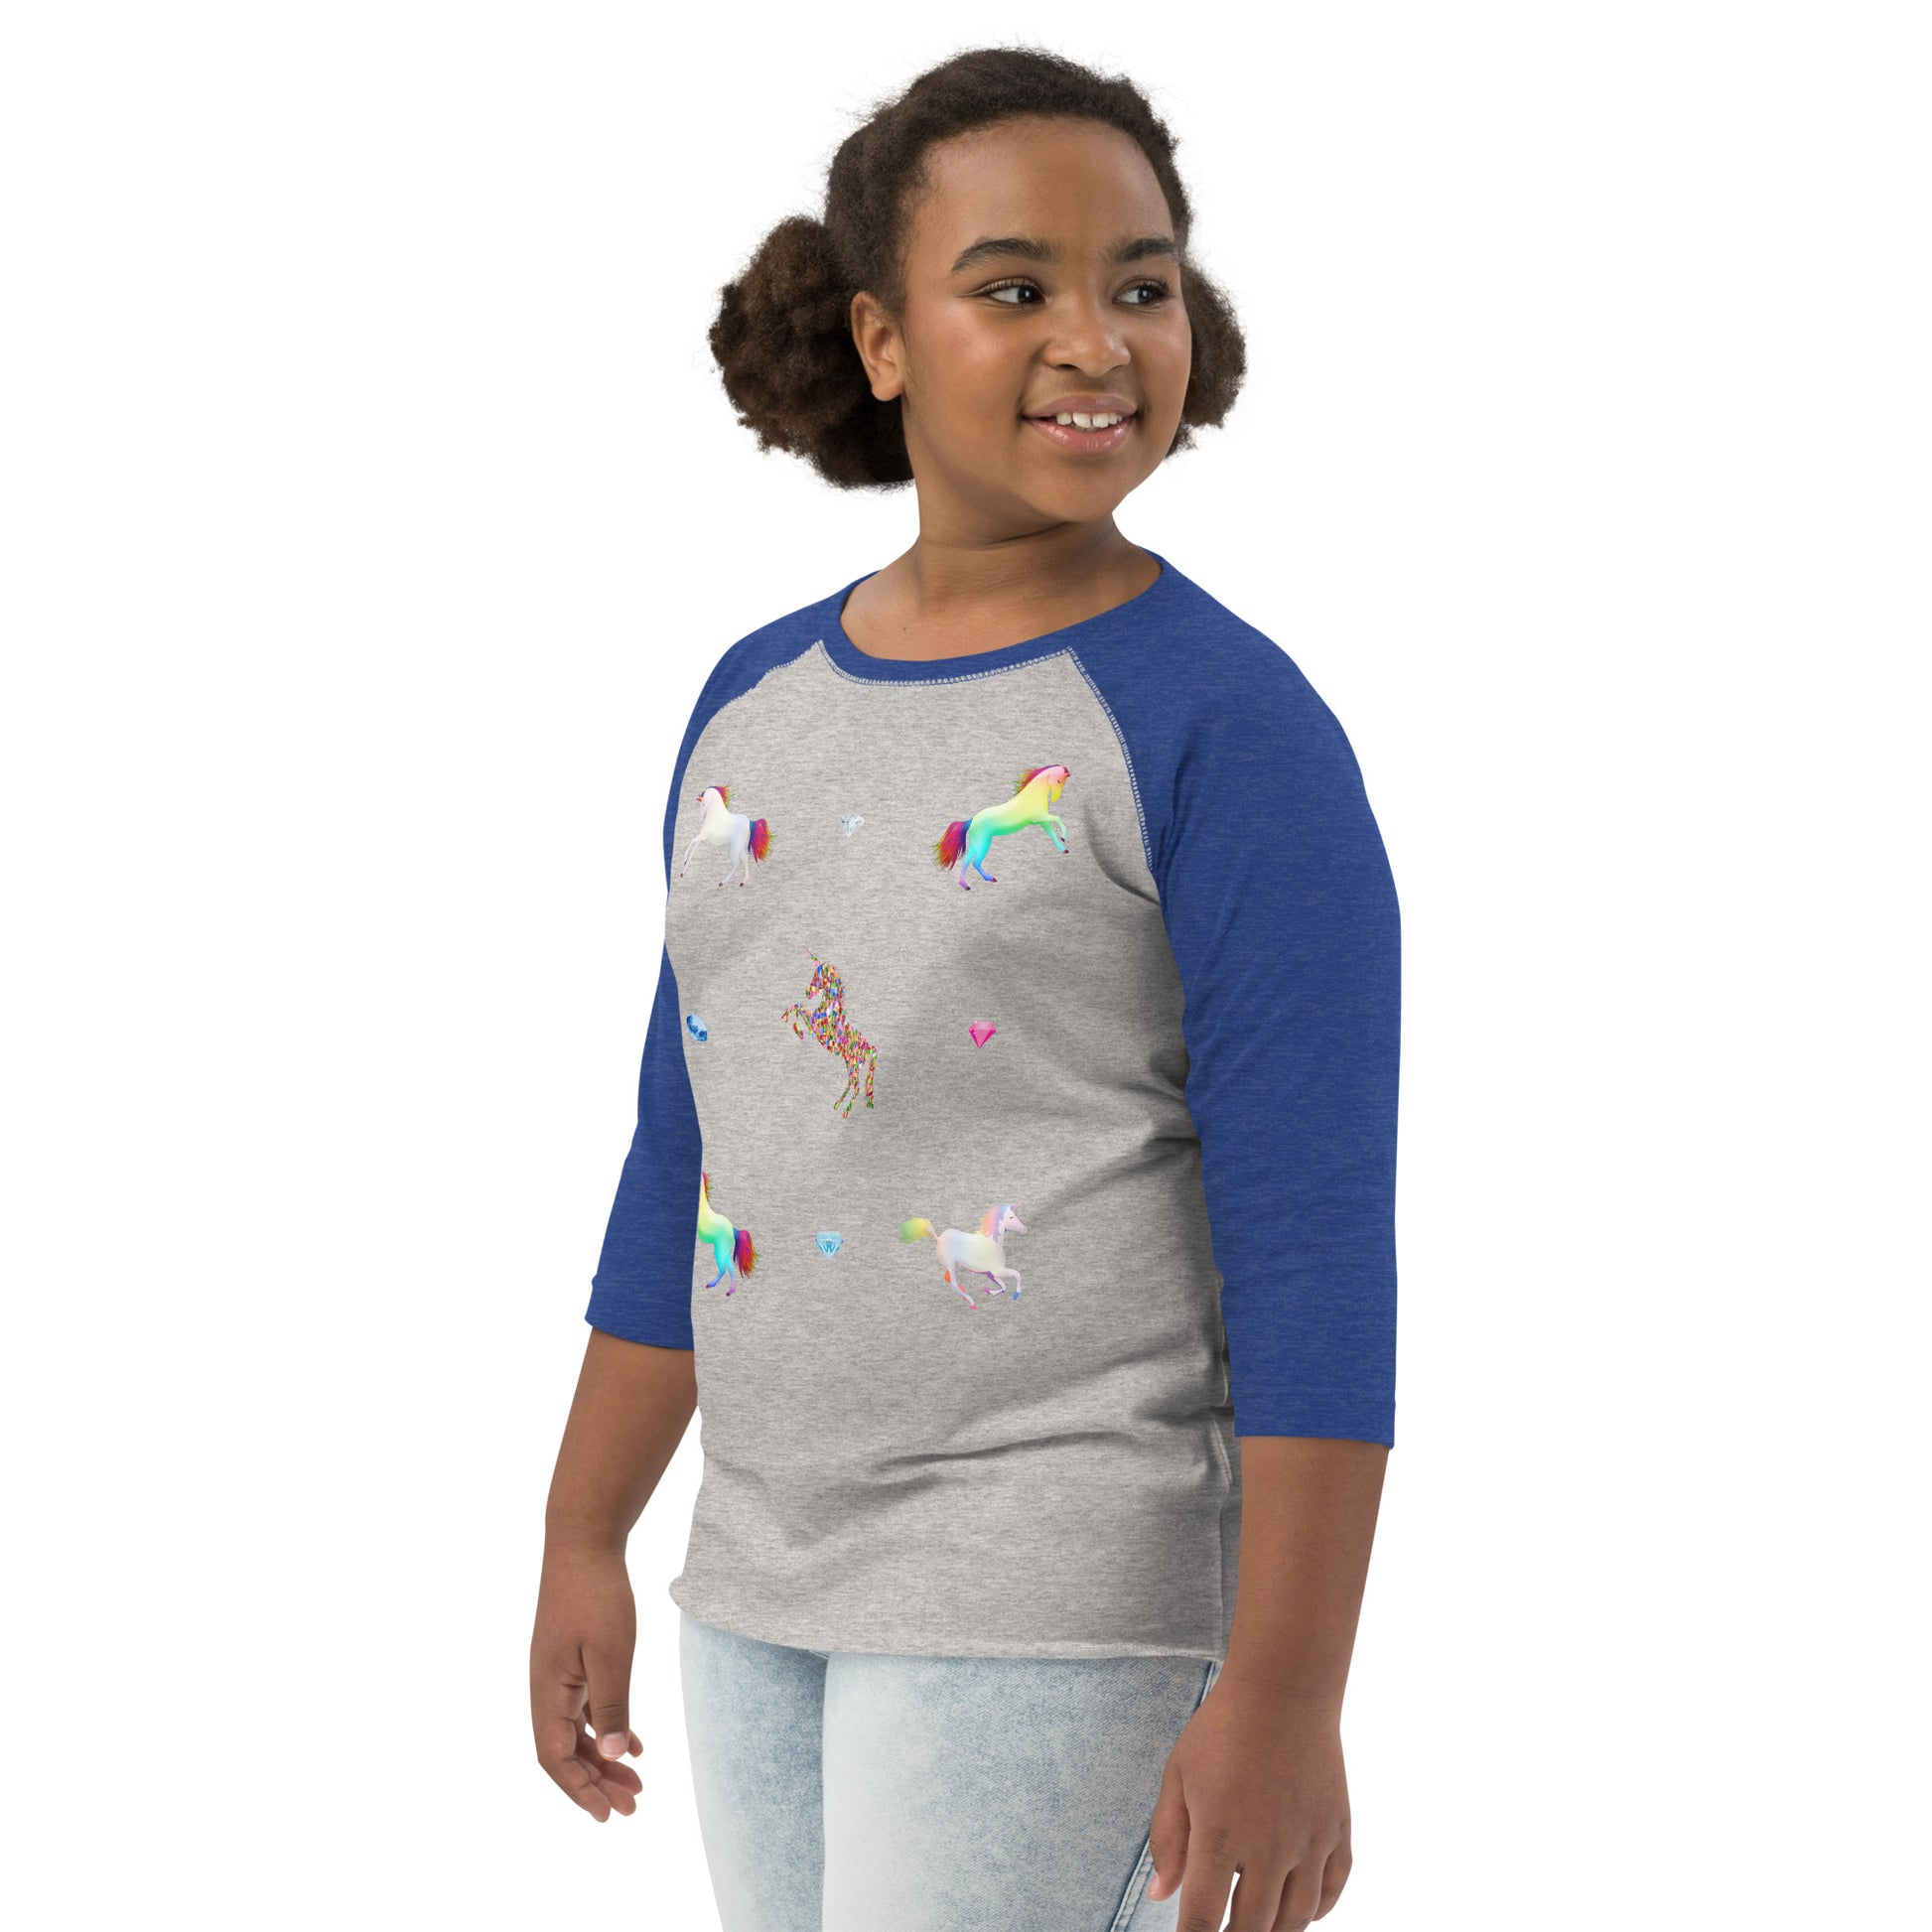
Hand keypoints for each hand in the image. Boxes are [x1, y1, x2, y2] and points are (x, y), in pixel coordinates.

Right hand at [530, 1544, 645, 1820]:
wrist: (584, 1541)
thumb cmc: (595, 1594)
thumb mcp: (610, 1653)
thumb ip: (611, 1705)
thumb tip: (612, 1756)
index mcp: (547, 1692)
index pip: (555, 1758)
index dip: (580, 1790)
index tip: (608, 1815)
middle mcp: (546, 1689)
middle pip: (566, 1752)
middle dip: (596, 1783)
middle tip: (632, 1806)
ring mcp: (557, 1674)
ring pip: (577, 1732)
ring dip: (603, 1759)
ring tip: (637, 1783)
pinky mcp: (571, 1660)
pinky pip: (585, 1708)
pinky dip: (607, 1729)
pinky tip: (635, 1745)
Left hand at [1144, 1671, 1352, 1929]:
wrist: (1284, 1688)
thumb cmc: (1222, 1729)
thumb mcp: (1179, 1775)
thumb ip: (1168, 1839)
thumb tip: (1161, 1896)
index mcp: (1219, 1833)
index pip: (1203, 1917)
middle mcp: (1268, 1846)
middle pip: (1252, 1927)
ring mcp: (1309, 1841)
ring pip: (1295, 1918)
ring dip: (1274, 1931)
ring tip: (1256, 1925)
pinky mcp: (1338, 1830)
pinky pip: (1332, 1891)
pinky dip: (1316, 1911)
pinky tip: (1296, 1907)